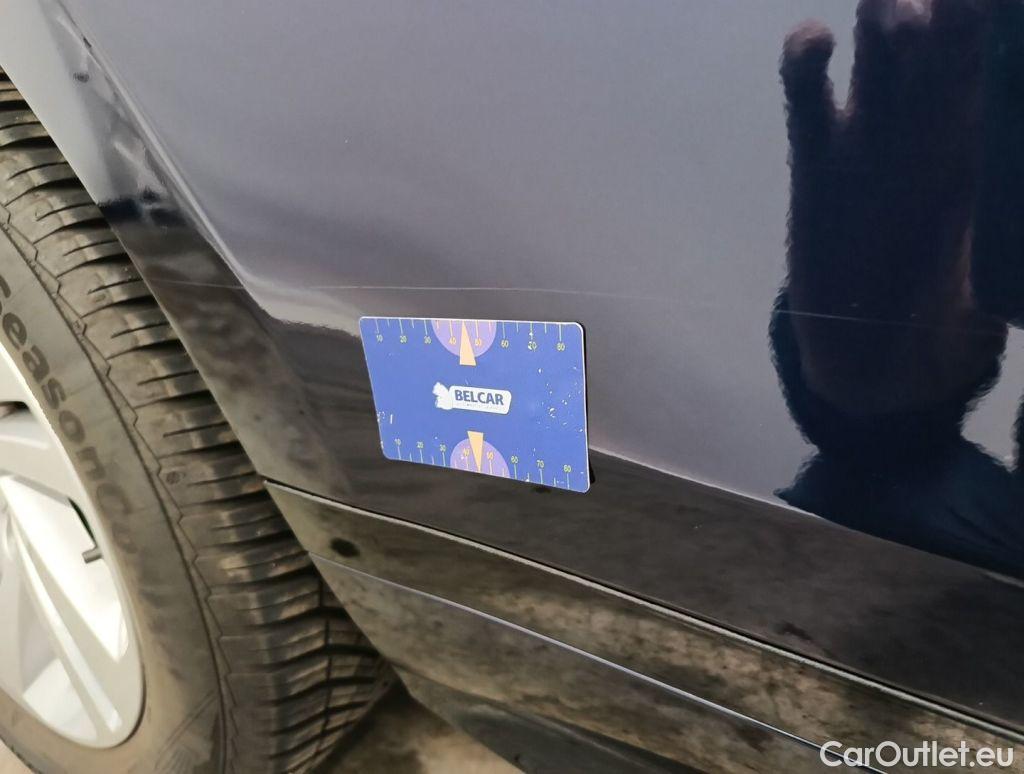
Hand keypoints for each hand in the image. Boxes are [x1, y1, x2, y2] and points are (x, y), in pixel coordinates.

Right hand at [780, 0, 1005, 415]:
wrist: (872, 343)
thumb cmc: (943, 303)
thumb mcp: (992, 267)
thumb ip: (999, 231)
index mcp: (981, 137)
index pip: (994, 55)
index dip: (995, 25)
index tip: (1000, 12)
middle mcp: (930, 117)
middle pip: (943, 23)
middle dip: (949, 5)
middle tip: (951, 12)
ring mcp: (869, 128)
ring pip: (876, 39)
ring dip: (887, 15)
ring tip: (903, 25)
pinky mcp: (815, 153)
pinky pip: (806, 93)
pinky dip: (805, 59)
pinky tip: (815, 44)